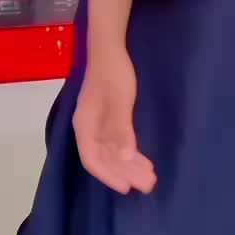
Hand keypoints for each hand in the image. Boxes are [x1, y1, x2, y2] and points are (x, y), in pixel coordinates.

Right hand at [73, 50, 156, 195]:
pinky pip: (116, 140)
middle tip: (148, 184)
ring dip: (129, 164)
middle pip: (104, 157)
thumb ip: (121, 129)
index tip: (127, 187)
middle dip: (124, 172)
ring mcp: (97, 122)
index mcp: (85, 125)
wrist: (110, 47)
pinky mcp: (107, 115)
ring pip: (111, 150)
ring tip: (150, 175)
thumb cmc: (113, 73)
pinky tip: (142, 158)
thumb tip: (124, 158)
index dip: (108, 175)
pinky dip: (129, 151)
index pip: (92, 159)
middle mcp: (88, 127)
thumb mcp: (120, 101)